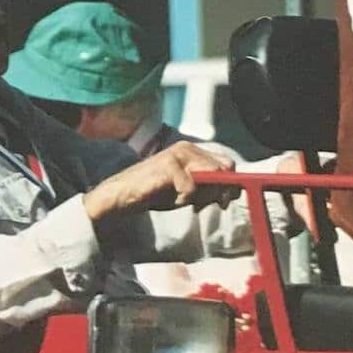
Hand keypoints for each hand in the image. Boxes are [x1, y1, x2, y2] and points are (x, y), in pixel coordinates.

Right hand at [83, 142, 237, 222]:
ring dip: (200, 196)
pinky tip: (168, 199)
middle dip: (217, 191)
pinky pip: (191, 189)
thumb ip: (208, 186)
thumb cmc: (154, 193)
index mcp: (192, 150)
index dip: (230, 183)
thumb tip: (231, 192)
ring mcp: (177, 154)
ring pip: (211, 177)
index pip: (226, 163)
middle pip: (223, 169)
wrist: (121, 196)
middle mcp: (186, 148)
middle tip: (199, 205)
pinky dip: (182, 200)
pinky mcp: (168, 165)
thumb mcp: (187, 190)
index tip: (222, 201)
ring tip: (180, 201)